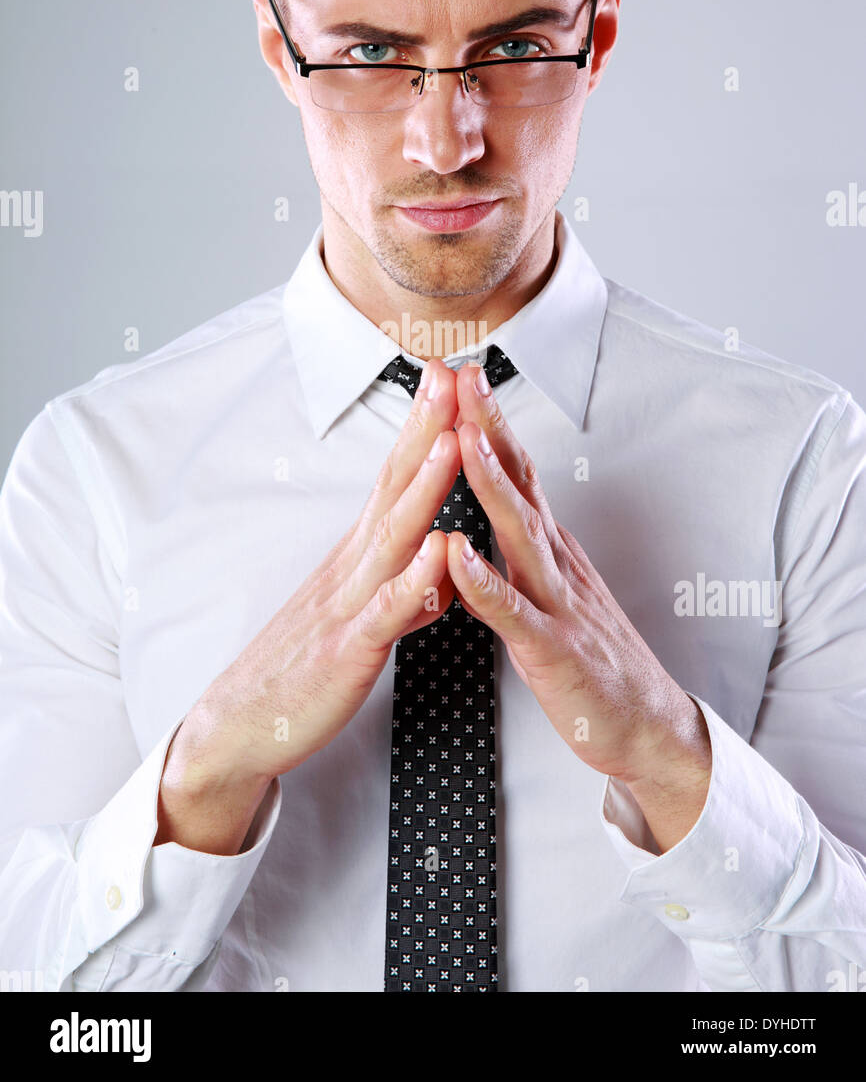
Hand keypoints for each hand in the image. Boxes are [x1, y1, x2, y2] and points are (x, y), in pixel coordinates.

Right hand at [157, 359, 464, 851]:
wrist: (241, 723)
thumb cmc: (304, 665)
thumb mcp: (362, 618)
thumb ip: (405, 589)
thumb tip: (441, 572)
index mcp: (359, 555)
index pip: (395, 476)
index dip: (424, 426)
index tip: (447, 376)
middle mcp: (353, 566)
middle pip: (394, 485)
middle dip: (426, 428)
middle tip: (451, 376)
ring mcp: (348, 603)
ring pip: (393, 536)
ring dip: (425, 486)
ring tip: (452, 441)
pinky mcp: (348, 649)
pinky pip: (386, 611)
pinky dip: (415, 578)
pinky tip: (439, 552)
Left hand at [441, 360, 710, 849]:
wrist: (647, 727)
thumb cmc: (593, 660)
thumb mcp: (552, 596)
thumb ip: (520, 557)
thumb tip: (489, 519)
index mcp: (550, 551)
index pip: (519, 474)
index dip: (491, 425)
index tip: (465, 379)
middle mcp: (555, 564)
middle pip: (521, 485)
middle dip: (490, 429)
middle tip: (465, 378)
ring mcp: (557, 603)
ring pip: (520, 535)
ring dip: (491, 485)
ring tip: (464, 439)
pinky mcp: (551, 649)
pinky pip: (512, 612)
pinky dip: (482, 581)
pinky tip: (457, 552)